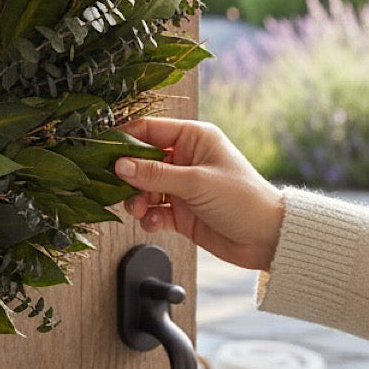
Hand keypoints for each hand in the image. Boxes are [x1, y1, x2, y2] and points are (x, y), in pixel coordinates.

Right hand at [115, 118, 284, 271]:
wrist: (268, 239)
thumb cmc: (242, 199)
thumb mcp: (196, 182)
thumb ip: (155, 174)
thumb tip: (119, 165)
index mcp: (193, 138)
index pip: (149, 130)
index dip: (124, 138)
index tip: (100, 148)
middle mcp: (185, 159)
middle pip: (141, 160)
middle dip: (127, 174)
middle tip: (115, 185)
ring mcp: (182, 186)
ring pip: (144, 187)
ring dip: (136, 198)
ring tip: (137, 209)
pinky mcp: (181, 212)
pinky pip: (153, 210)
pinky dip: (149, 216)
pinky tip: (153, 222)